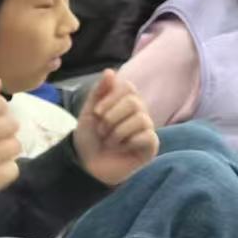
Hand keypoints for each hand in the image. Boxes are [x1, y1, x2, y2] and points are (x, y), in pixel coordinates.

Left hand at [73, 69, 157, 185]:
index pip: (128, 87)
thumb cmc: (89, 140)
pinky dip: (128, 142)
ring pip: (140, 119)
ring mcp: (147, 129)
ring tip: (110, 142)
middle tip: (102, 131)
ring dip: (116, 132)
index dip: (111, 98)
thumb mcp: (89, 113)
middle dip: (111, 117)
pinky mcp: (151, 145)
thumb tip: (110, 71)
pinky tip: (123, 149)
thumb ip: (99, 92)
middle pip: (134, 102)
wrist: (86, 166)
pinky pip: (145, 136)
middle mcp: (140, 113)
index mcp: (125, 103)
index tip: (97, 113)